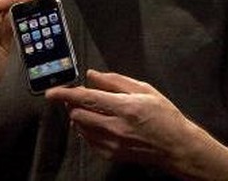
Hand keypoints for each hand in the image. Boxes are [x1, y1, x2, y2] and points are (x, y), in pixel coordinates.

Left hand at [45, 69, 196, 170]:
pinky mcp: (111, 154)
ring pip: (80, 128)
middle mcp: (116, 127)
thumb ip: (115, 81)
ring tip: (92, 109)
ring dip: (79, 116)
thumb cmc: (164, 116)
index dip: (65, 93)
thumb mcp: (145, 90)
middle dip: (72, 104)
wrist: (176, 147)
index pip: (86, 98)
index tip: (51, 92)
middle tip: (78, 96)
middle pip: (77, 114)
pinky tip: (99, 123)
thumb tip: (92, 75)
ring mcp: (112, 143)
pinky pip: (88, 140)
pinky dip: (87, 129)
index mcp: (124, 107)